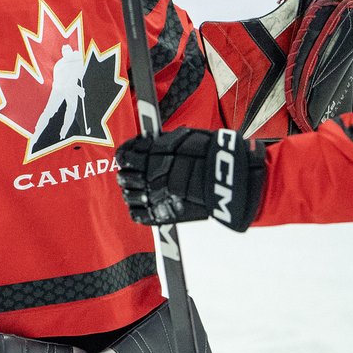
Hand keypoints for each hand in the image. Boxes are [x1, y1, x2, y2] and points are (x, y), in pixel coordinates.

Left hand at [115, 128, 265, 231]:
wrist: (228, 179)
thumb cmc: (211, 155)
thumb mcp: (184, 138)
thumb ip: (163, 142)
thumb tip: (150, 140)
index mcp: (152, 154)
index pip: (124, 155)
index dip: (125, 156)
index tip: (128, 157)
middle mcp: (149, 175)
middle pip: (123, 176)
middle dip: (127, 175)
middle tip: (134, 174)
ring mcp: (154, 196)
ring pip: (128, 196)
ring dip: (132, 192)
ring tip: (140, 190)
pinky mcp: (161, 215)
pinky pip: (138, 215)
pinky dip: (138, 210)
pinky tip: (145, 205)